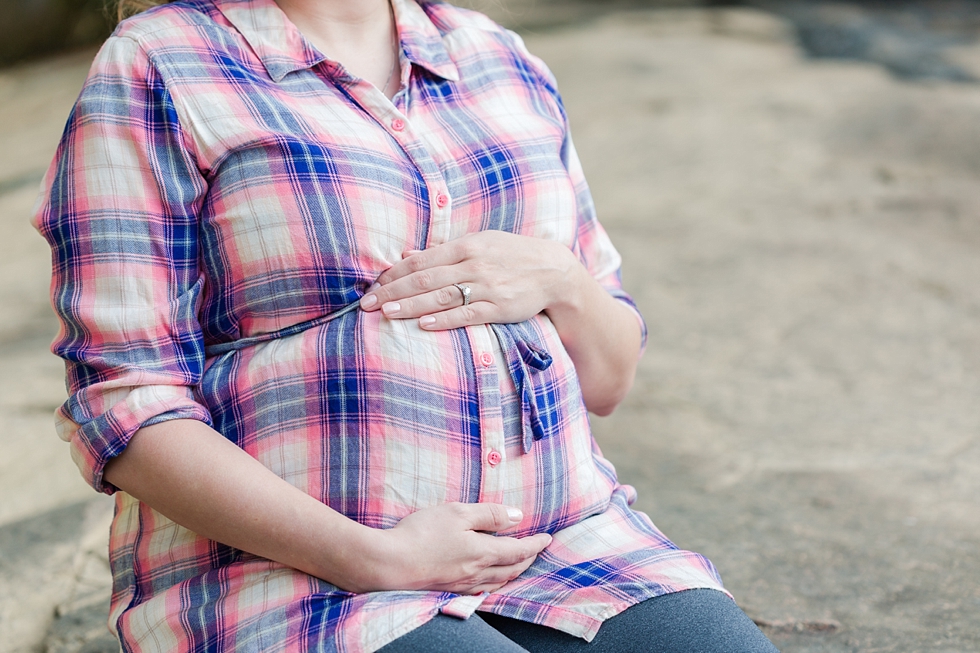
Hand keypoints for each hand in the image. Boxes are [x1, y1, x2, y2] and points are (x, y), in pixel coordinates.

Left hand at [358, 231, 582, 329]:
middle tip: (367, 304)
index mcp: (466, 246)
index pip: (421, 261)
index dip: (394, 274)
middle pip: (425, 279)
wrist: (554, 270)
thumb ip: (442, 252)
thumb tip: (406, 256)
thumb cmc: (511, 255)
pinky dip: (445, 319)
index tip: (372, 285)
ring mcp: (487, 286)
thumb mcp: (479, 244)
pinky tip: (425, 325)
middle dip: (393, 291)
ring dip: (411, 305)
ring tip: (386, 313)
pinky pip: (468, 314)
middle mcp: (473, 264)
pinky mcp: (500, 307)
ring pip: (442, 296)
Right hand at [365, 502, 551, 594]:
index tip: (548, 538)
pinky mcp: (448, 589)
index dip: (535, 544)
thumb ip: (489, 515)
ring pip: (499, 581)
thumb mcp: (458, 513)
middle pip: (512, 569)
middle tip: (537, 550)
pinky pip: (482, 589)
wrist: (388, 563)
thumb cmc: (422, 533)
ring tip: (520, 564)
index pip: (518, 549)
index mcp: (483, 552)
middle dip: (528, 559)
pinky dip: (495, 583)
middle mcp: (477, 573)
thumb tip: (518, 517)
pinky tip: (490, 580)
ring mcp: (462, 584)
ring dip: (514, 572)